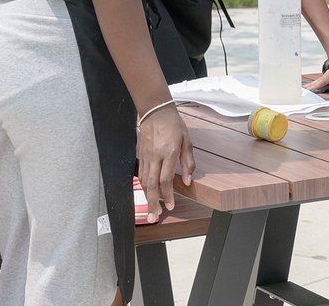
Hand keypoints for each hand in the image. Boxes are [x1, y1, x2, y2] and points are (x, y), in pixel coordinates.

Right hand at [137, 106, 195, 222]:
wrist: (155, 111)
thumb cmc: (174, 125)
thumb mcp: (187, 141)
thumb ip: (188, 162)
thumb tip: (188, 181)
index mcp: (168, 152)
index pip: (166, 179)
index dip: (168, 195)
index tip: (170, 206)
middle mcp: (155, 156)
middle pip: (151, 184)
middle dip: (153, 203)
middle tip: (155, 217)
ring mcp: (146, 156)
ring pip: (144, 182)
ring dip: (147, 198)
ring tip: (151, 211)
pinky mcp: (140, 155)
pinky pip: (140, 175)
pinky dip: (143, 187)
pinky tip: (147, 195)